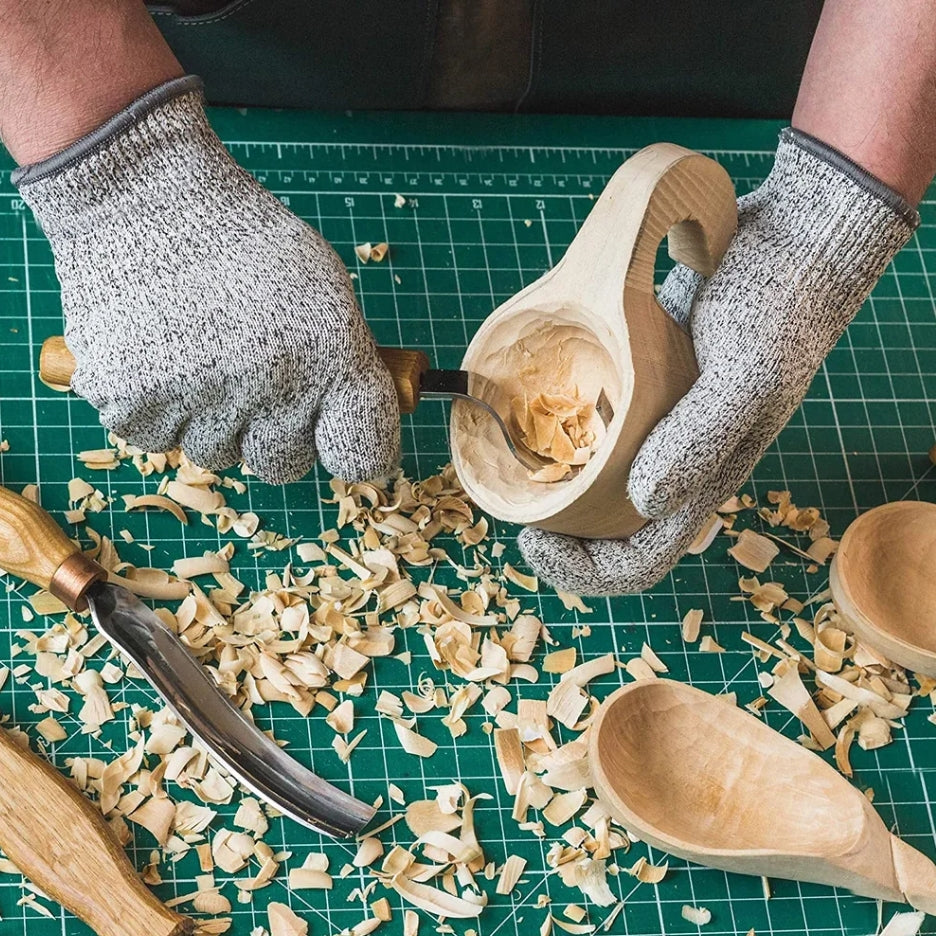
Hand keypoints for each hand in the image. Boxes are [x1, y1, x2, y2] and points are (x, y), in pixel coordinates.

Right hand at [15, 78, 398, 483]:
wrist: (144, 196)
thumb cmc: (244, 243)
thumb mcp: (322, 291)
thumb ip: (346, 364)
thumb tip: (350, 427)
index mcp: (333, 362)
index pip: (363, 454)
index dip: (353, 451)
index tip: (337, 439)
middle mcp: (275, 393)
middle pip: (283, 465)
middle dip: (271, 433)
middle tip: (250, 376)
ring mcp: (203, 403)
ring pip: (215, 455)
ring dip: (209, 419)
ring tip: (196, 352)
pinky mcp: (135, 404)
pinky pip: (155, 440)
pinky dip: (154, 409)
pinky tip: (157, 355)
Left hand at [519, 129, 917, 595]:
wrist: (797, 240)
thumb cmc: (780, 309)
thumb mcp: (745, 377)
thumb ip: (698, 441)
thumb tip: (643, 502)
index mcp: (704, 480)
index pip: (640, 562)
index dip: (583, 571)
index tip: (531, 542)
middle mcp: (679, 462)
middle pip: (609, 529)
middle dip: (557, 529)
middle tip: (511, 499)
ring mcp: (663, 424)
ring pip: (600, 479)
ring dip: (557, 481)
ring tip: (513, 457)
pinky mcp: (649, 385)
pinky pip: (601, 424)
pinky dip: (567, 427)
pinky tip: (538, 402)